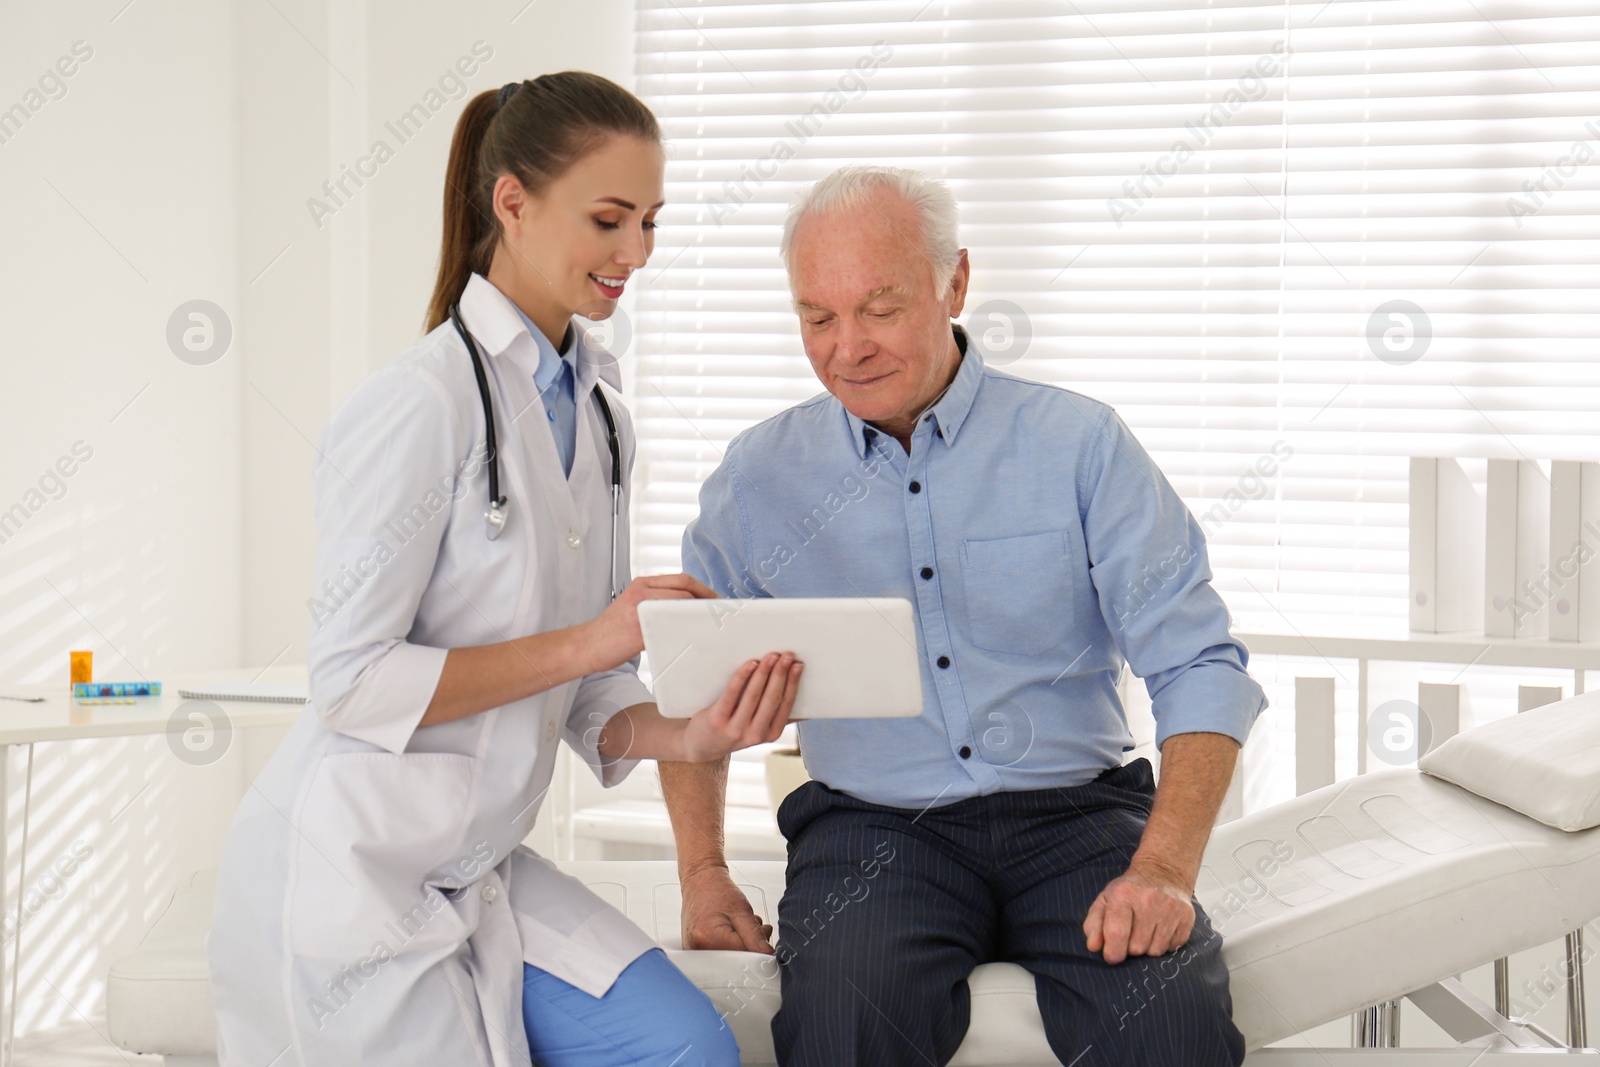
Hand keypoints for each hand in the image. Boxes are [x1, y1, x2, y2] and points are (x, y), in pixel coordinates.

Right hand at [587, 574, 716, 666]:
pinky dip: (686, 628)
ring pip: (681, 601)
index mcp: (642, 583)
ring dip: (701, 612)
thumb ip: (657, 605)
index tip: (717, 602)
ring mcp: (639, 607)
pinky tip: (696, 637)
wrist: (586, 646)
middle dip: (709, 598)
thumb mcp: (635, 610)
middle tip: (723, 613)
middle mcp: (641, 590)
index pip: (682, 579)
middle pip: (686, 585)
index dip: (704, 589)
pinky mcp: (638, 627)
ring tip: (714, 624)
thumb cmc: (612, 633)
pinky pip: (669, 625)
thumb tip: (687, 612)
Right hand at [680, 866, 774, 952]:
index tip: (763, 939)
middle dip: (750, 949)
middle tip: (754, 930)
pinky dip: (731, 948)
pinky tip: (731, 935)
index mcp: (709, 938)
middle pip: (734, 962)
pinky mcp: (695, 952)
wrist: (699, 882)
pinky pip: (720, 957)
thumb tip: (766, 955)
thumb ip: (755, 936)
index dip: (757, 949)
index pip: (742, 958)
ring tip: (741, 928)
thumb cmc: (716, 891)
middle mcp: (697, 949)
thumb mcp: (742, 910)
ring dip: (741, 948)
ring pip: (729, 961)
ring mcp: (694, 952)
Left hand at [681, 652, 800, 761]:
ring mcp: (735, 728)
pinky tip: (750, 664)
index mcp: (771, 734)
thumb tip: (802, 697)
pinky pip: (732, 693)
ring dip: (764, 672)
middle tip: (787, 655)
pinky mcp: (717, 720)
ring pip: (754, 695)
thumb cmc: (734, 729)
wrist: (702, 745)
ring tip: (771, 656)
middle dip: (781, 673)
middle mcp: (755, 734)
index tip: (797, 665)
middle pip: (772, 698)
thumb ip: (776, 715)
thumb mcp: (758, 729)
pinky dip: (743, 676)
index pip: (786, 704)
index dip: (793, 683)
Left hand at [1082, 857, 1194, 963]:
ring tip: (1145, 931)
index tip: (1112, 955)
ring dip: (1148, 948)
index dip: (1112, 952)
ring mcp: (1170, 909)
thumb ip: (1094, 924)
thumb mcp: (1105, 900)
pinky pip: (1173, 948)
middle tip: (1131, 934)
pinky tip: (1160, 930)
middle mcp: (1148, 901)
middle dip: (1130, 948)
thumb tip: (1094, 947)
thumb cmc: (1128, 890)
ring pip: (1155, 951)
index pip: (1117, 934)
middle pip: (1137, 948)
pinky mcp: (1187, 917)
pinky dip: (1165, 944)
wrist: (1162, 872)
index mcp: (1123, 894)